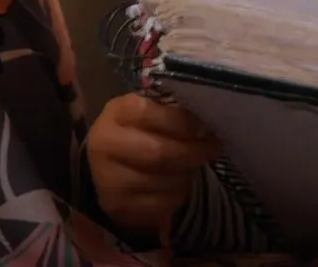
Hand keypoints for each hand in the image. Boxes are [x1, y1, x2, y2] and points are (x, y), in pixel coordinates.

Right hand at [89, 92, 220, 233]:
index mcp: (117, 112)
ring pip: (163, 180)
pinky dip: (177, 194)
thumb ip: (174, 111)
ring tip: (191, 166)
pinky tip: (177, 184)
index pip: (149, 113)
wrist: (108, 165)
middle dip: (192, 152)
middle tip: (212, 149)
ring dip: (186, 174)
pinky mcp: (117, 205)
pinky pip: (161, 203)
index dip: (182, 122)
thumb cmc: (140, 130)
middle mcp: (105, 144)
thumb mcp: (151, 111)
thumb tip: (205, 122)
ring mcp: (108, 178)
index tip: (204, 128)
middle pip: (158, 152)